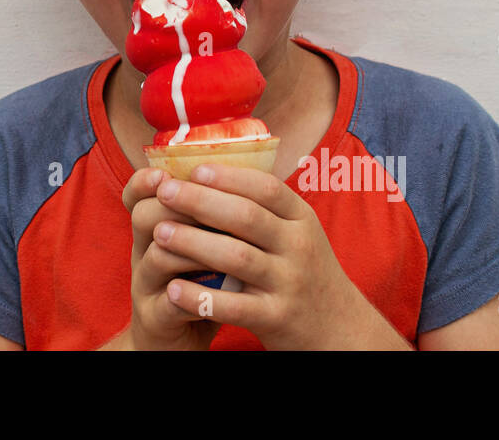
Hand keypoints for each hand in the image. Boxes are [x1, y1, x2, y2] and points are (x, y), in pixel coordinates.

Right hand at [120, 166, 219, 349]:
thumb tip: (255, 174)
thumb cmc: (200, 286)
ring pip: (159, 255)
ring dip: (194, 247)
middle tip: (216, 203)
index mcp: (155, 230)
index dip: (146, 181)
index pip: (137, 195)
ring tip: (226, 246)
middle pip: (146, 216)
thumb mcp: (203, 248)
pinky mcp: (156, 320)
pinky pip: (171, 303)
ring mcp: (147, 287)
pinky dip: (196, 295)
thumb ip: (217, 218)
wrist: (179, 341)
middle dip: (183, 206)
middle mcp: (143, 253)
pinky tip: (218, 290)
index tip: (168, 172)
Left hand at [151, 163, 369, 349]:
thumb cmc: (305, 272)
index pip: (267, 188)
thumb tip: (211, 170)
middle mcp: (298, 247)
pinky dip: (201, 298)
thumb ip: (265, 208)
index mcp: (302, 219)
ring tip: (159, 233)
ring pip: (237, 258)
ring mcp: (289, 284)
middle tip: (165, 192)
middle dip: (201, 202)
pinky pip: (234, 307)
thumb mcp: (299, 233)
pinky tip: (173, 289)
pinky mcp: (277, 319)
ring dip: (194, 244)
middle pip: (247, 217)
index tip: (195, 169)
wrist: (340, 329)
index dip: (229, 177)